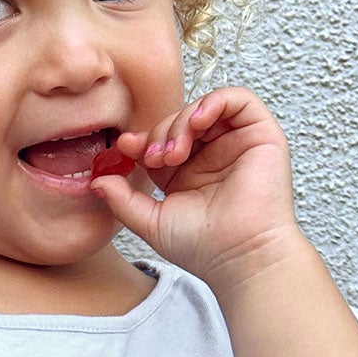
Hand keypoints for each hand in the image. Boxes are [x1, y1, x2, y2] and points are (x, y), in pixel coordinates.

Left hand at [91, 85, 299, 289]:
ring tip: (174, 151)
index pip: (162, 139)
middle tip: (155, 158)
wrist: (239, 257)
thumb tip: (96, 181)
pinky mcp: (261, 135)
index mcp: (189, 173)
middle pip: (179, 120)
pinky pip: (238, 99)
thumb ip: (122, 200)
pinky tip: (196, 123)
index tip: (126, 146)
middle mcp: (214, 155)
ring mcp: (237, 143)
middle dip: (160, 132)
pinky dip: (213, 102)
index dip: (142, 137)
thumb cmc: (203, 247)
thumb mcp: (151, 222)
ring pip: (204, 108)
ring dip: (181, 121)